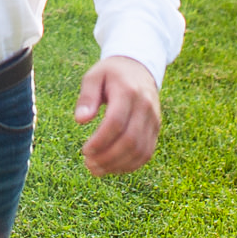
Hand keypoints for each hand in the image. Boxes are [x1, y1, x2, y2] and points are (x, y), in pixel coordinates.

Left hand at [74, 55, 161, 176]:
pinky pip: (146, 153)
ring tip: (96, 169)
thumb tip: (80, 120)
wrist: (139, 68)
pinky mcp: (156, 130)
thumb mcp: (94, 76)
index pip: (116, 122)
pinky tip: (111, 167)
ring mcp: (153, 120)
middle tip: (88, 163)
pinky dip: (129, 165)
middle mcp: (145, 107)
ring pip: (140, 151)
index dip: (100, 141)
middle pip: (130, 140)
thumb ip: (87, 97)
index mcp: (128, 91)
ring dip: (117, 165)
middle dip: (108, 157)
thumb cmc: (111, 74)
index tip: (84, 150)